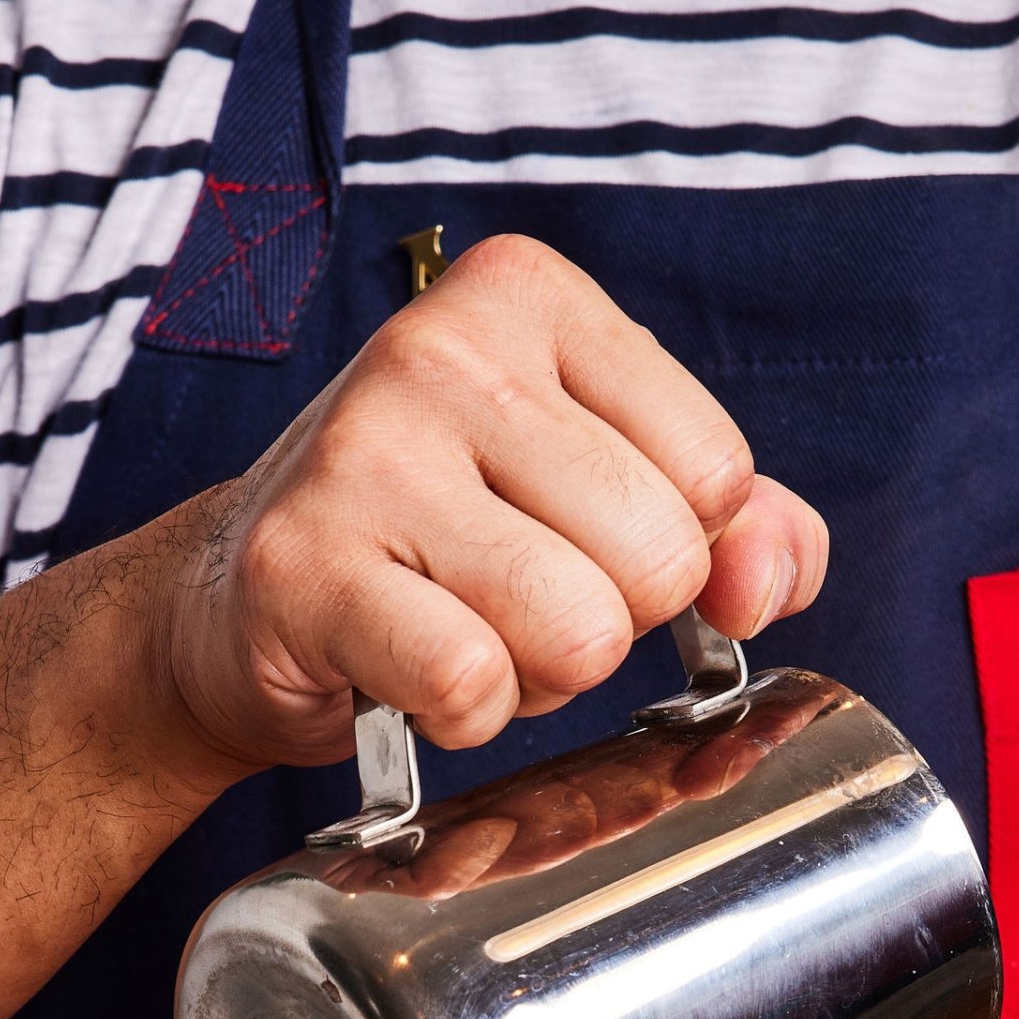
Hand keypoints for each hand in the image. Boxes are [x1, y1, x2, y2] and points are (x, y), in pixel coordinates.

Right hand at [158, 233, 827, 774]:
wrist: (241, 603)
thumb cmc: (439, 541)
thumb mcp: (598, 496)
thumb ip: (732, 524)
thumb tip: (777, 576)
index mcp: (529, 302)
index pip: (716, 472)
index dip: (668, 549)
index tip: (576, 538)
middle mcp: (441, 351)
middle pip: (655, 558)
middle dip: (606, 620)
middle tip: (509, 597)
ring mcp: (365, 454)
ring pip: (578, 630)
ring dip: (538, 676)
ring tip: (462, 630)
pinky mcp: (306, 566)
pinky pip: (474, 684)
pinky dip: (465, 716)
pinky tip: (410, 674)